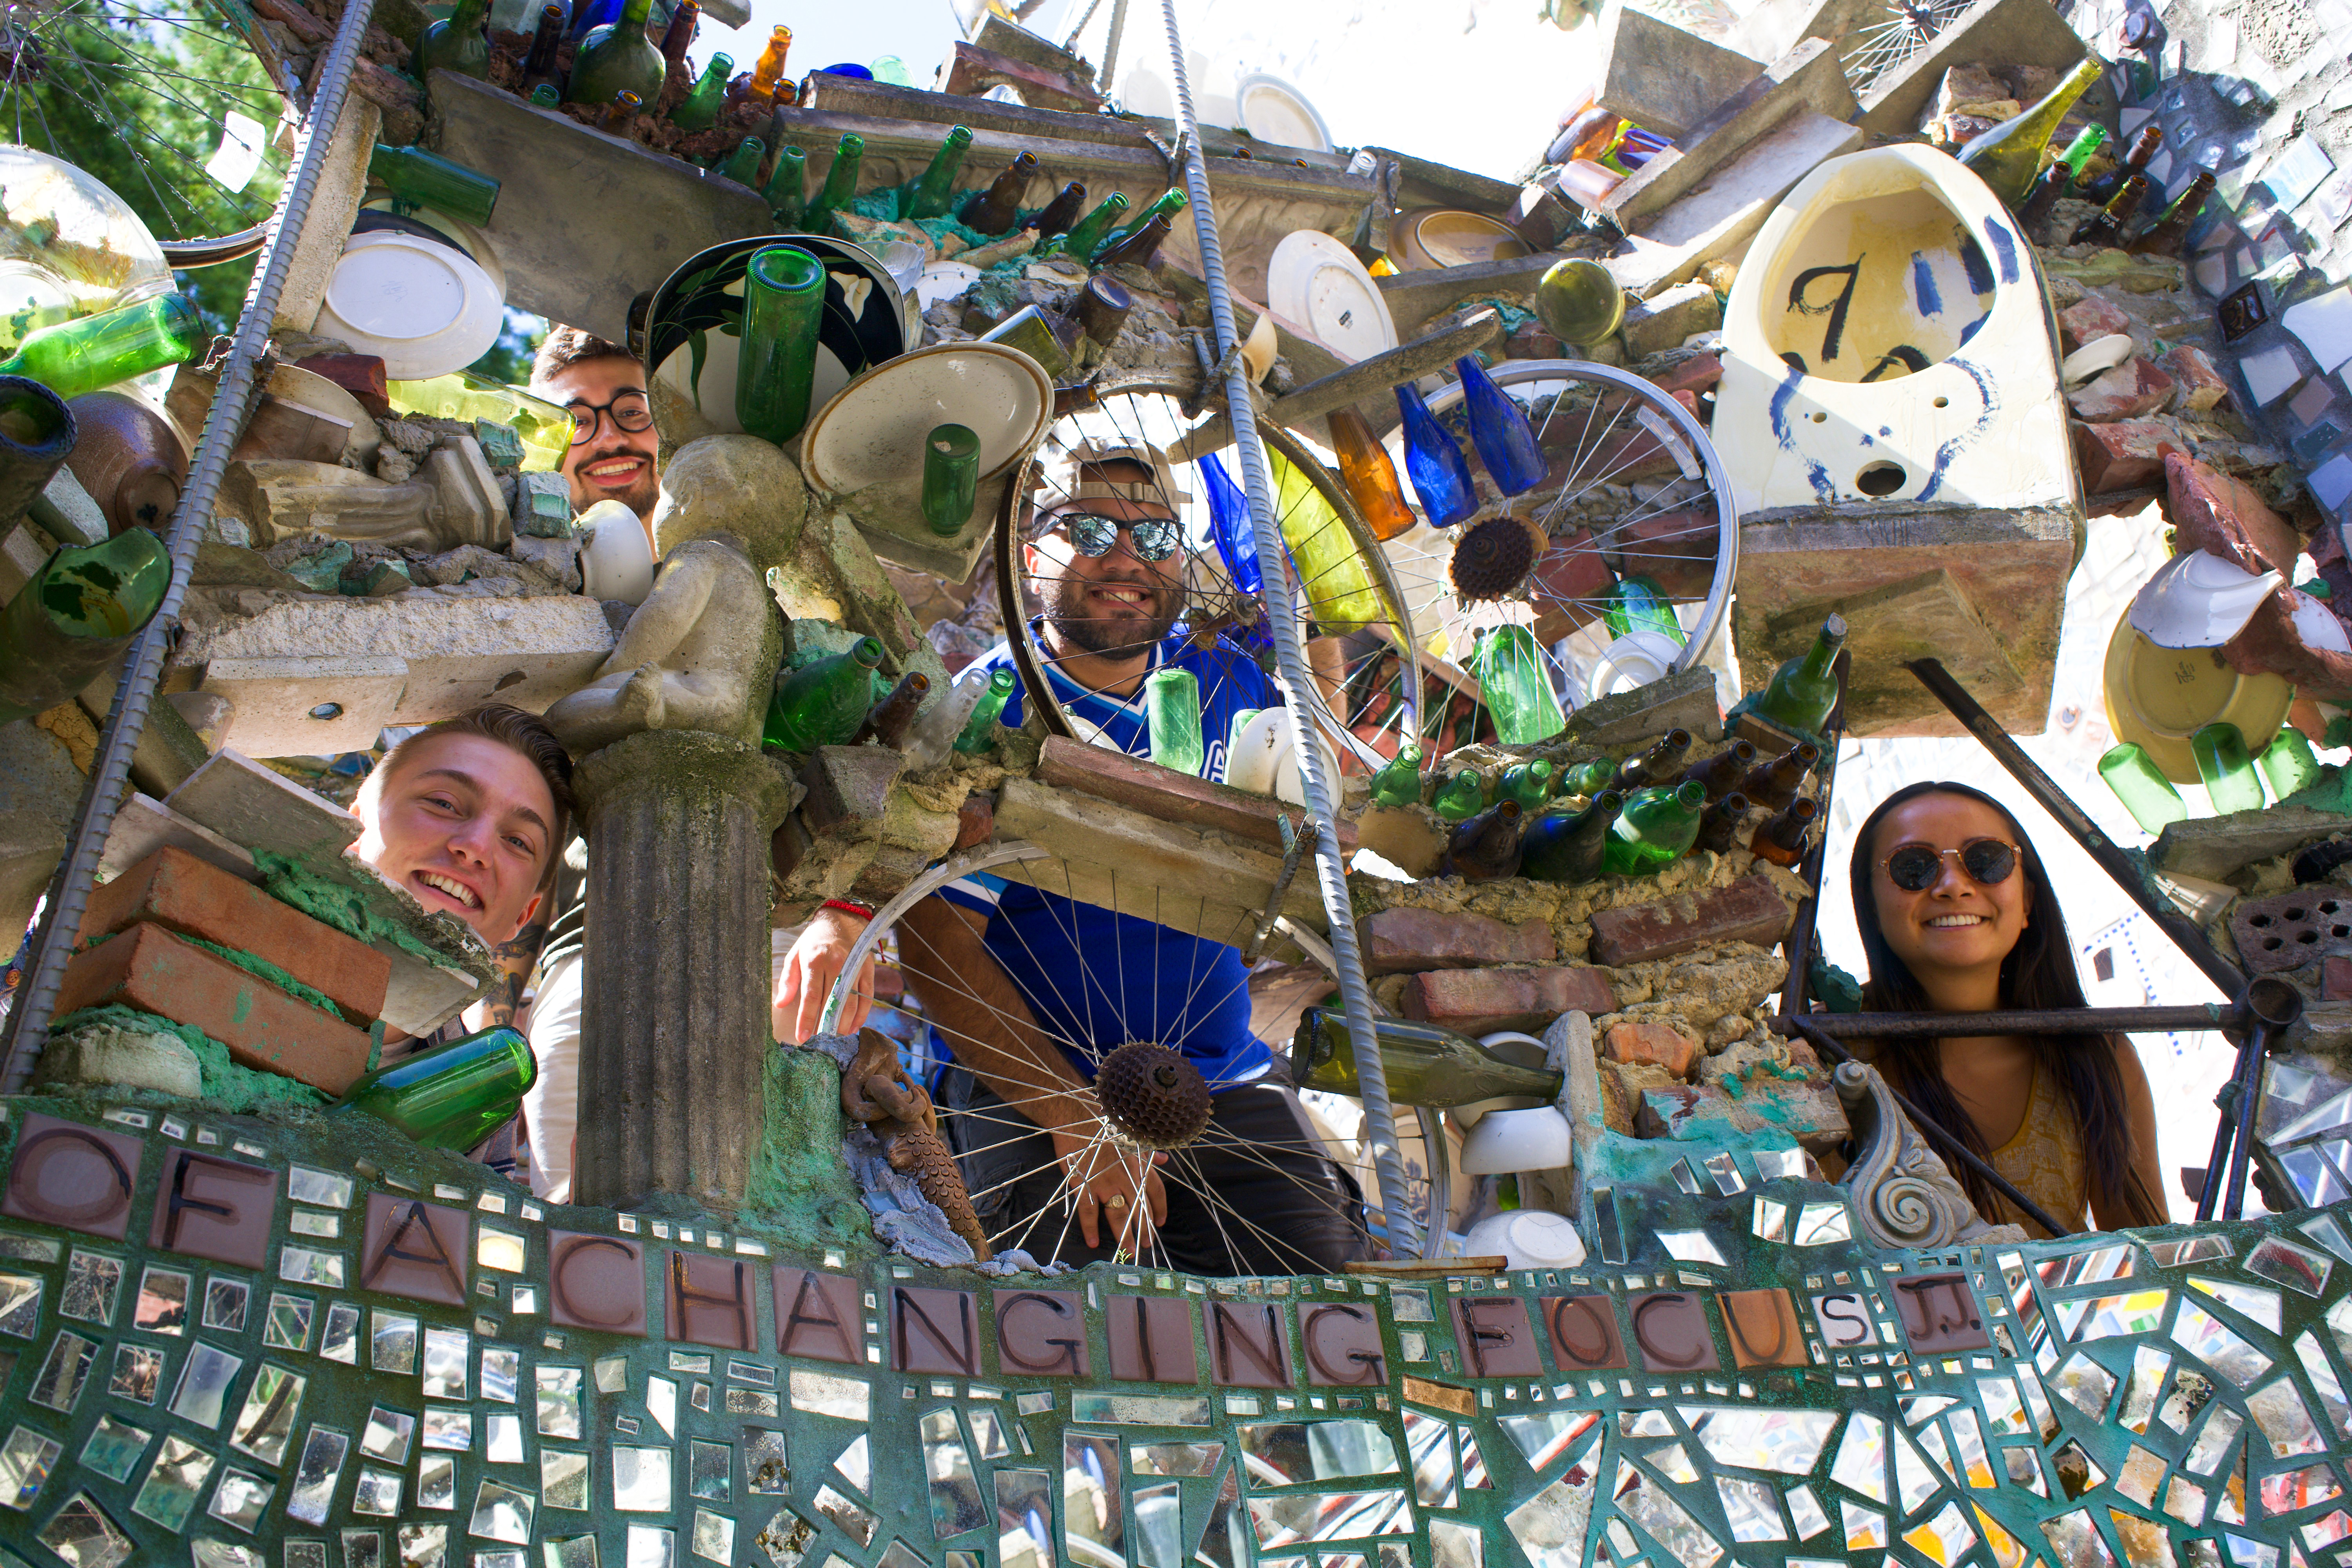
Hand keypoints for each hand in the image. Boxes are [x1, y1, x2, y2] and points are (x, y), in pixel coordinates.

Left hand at [774, 906, 877, 1042]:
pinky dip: (861, 1015)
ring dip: (843, 1024)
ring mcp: (854, 967)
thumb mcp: (795, 955)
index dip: (806, 1018)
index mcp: (815, 960)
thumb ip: (788, 981)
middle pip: (832, 1002)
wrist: (841, 920)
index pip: (811, 996)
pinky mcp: (867, 970)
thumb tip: (780, 1004)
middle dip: (825, 1025)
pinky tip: (853, 1027)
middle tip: (819, 1041)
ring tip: (835, 1037)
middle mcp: (837, 964)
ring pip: (851, 1003)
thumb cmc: (814, 941)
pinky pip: (866, 997)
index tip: (802, 1036)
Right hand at [1050, 1121, 1167, 1255]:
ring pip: (1118, 1214)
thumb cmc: (1104, 1124)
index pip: (1155, 1190)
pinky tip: (1094, 1243)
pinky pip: (1088, 1211)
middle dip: (1144, 1228)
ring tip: (1129, 1251)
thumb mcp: (1130, 1136)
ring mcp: (1104, 1182)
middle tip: (1146, 1246)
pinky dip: (1090, 1228)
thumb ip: (1148, 1152)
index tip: (1160, 1223)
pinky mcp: (1083, 1184)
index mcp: (1137, 1163)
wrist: (1076, 1116)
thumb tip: (1164, 1160)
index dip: (1159, 1208)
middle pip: (1139, 1208)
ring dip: (1124, 1235)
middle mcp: (1125, 1175)